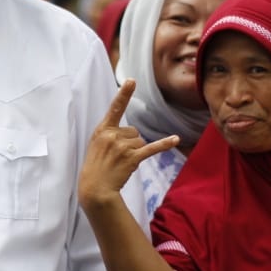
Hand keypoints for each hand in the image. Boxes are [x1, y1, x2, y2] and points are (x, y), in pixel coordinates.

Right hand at [79, 80, 178, 208]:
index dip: (124, 94)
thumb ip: (110, 134)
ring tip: (121, 163)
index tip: (132, 81)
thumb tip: (133, 132)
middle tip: (116, 157)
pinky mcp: (132, 158)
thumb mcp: (97, 145)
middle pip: (133, 131)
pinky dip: (164, 144)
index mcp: (102, 130)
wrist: (95, 189)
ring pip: (141, 141)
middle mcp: (112, 135)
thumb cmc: (96, 167)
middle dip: (129, 143)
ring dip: (135, 152)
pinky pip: (152, 148)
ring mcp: (122, 147)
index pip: (115, 108)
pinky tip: (175, 139)